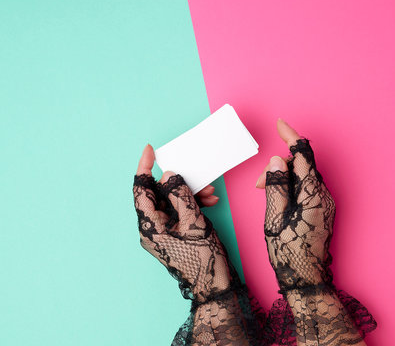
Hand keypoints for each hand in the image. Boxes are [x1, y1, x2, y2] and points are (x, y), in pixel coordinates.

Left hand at [133, 144, 234, 302]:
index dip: (144, 167)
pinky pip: (177, 214)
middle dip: (178, 183)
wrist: (214, 285)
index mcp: (149, 225)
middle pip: (157, 195)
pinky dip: (191, 206)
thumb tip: (169, 175)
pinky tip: (209, 203)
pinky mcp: (171, 236)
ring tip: (210, 192)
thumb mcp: (193, 220)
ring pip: (170, 203)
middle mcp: (150, 229)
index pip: (140, 189)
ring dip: (189, 194)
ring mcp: (161, 233)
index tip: (150, 150)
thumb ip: (180, 194)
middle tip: (198, 177)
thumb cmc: (202, 256)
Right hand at [256, 119, 334, 290]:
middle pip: (302, 165)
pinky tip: (277, 199)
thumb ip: (276, 186)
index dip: (291, 137)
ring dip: (283, 178)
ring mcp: (324, 203)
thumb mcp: (274, 217)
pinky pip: (306, 189)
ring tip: (264, 193)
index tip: (280, 123)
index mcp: (313, 193)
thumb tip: (275, 161)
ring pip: (303, 177)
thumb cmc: (288, 252)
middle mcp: (323, 195)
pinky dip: (290, 188)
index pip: (303, 155)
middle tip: (258, 183)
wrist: (306, 279)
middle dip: (279, 165)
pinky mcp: (321, 210)